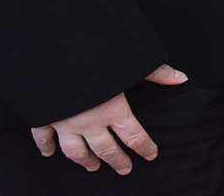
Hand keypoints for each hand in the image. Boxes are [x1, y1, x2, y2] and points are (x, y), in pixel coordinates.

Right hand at [29, 63, 185, 174]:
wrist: (54, 52)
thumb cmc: (94, 56)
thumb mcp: (130, 61)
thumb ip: (156, 72)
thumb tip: (181, 78)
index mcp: (113, 110)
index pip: (134, 136)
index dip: (145, 147)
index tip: (151, 155)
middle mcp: (89, 122)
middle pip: (106, 149)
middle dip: (117, 160)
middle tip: (124, 170)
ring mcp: (65, 122)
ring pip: (75, 150)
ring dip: (85, 160)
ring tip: (92, 167)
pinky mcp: (43, 117)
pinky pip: (43, 137)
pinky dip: (45, 146)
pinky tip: (48, 153)